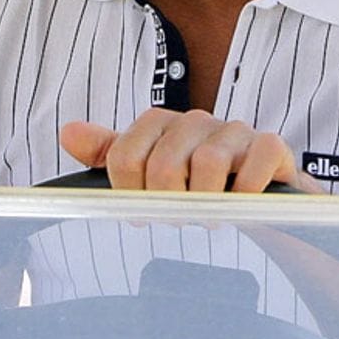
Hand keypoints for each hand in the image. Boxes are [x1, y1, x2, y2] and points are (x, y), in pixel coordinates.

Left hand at [60, 109, 319, 193]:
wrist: (258, 193)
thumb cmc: (195, 184)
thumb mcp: (145, 170)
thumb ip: (107, 153)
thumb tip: (68, 133)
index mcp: (159, 124)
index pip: (125, 158)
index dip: (131, 195)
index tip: (145, 211)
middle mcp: (194, 120)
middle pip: (164, 166)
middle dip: (170, 203)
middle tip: (182, 218)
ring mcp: (234, 130)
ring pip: (208, 165)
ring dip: (208, 203)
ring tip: (210, 216)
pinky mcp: (270, 144)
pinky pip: (256, 162)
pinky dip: (247, 192)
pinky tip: (243, 204)